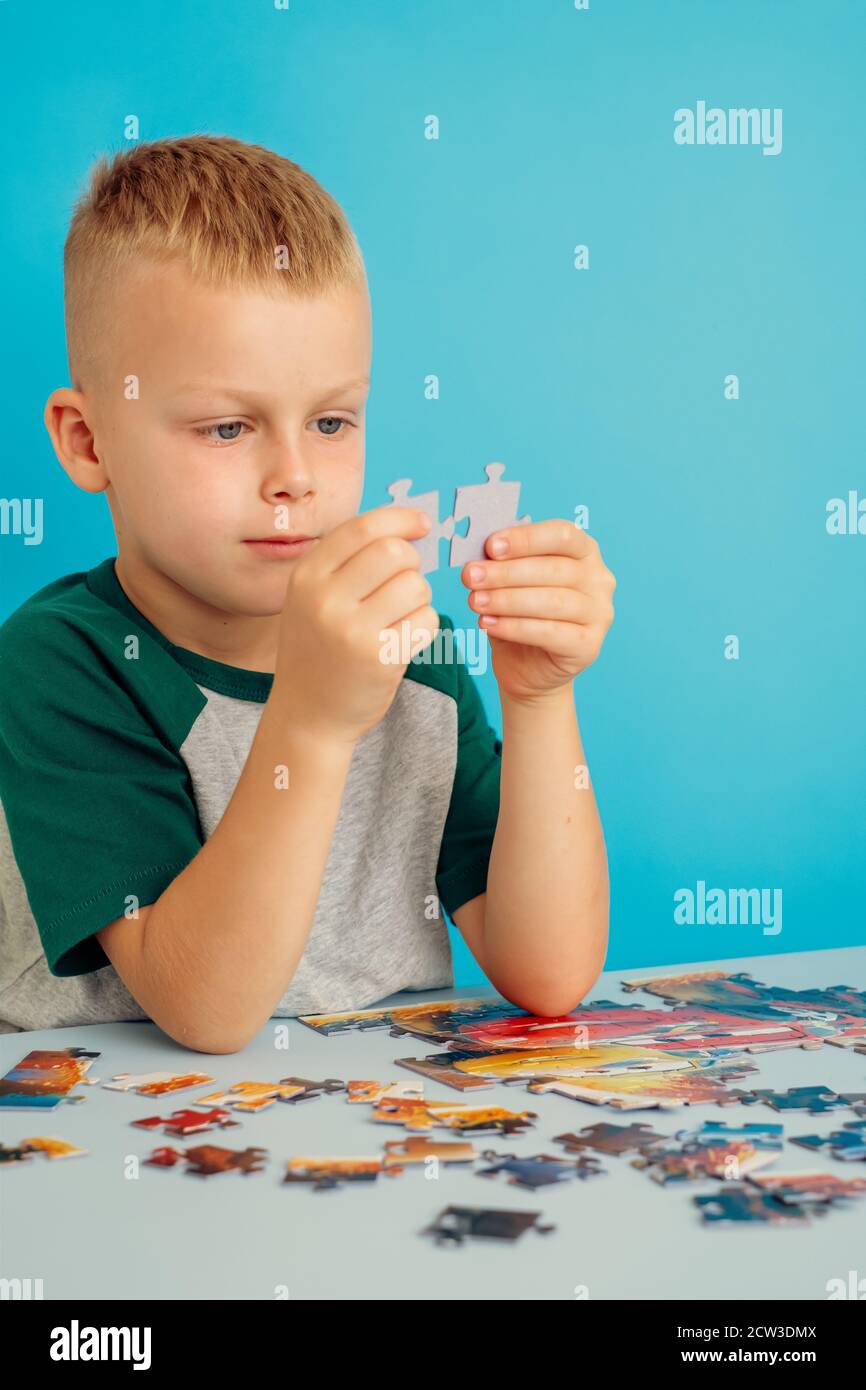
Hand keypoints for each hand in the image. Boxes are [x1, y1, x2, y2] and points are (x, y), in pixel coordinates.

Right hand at [273, 506, 438, 744]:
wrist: (308, 714)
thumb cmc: (318, 649)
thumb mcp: (311, 598)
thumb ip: (346, 562)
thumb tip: (406, 527)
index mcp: (307, 576)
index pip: (362, 528)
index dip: (400, 519)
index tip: (422, 524)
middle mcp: (325, 599)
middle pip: (394, 552)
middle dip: (411, 563)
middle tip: (404, 582)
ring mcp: (352, 630)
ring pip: (416, 586)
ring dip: (419, 597)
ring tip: (399, 616)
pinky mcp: (381, 658)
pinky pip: (427, 620)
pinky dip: (425, 625)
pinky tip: (404, 639)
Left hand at [461, 519, 615, 701]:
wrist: (528, 667)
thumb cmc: (521, 615)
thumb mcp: (511, 582)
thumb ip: (504, 563)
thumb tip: (480, 556)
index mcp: (584, 551)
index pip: (562, 535)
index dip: (526, 539)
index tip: (491, 546)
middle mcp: (599, 580)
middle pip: (554, 569)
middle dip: (506, 572)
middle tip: (471, 576)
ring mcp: (599, 614)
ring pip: (552, 601)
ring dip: (507, 600)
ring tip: (475, 601)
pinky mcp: (589, 645)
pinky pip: (551, 633)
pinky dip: (515, 627)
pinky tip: (489, 624)